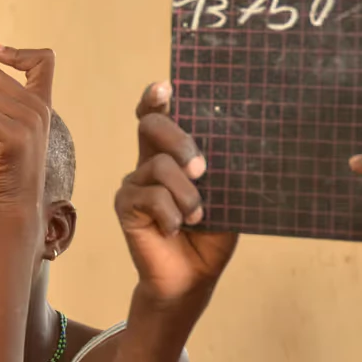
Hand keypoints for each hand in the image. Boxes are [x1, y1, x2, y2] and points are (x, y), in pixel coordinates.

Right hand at [115, 82, 236, 315]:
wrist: (194, 275)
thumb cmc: (211, 234)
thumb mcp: (226, 195)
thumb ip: (221, 168)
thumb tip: (237, 142)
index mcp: (173, 153)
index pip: (158, 116)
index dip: (156, 98)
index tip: (164, 86)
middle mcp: (149, 161)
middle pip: (152, 125)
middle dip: (179, 139)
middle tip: (201, 169)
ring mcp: (134, 182)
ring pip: (158, 166)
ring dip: (187, 194)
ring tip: (196, 216)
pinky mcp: (125, 205)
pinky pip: (148, 196)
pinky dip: (170, 213)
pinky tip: (175, 229)